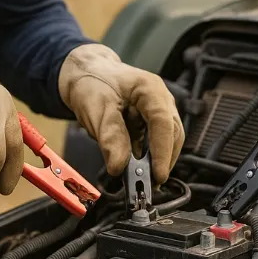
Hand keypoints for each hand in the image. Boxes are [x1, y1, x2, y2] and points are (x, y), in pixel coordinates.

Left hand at [58, 43, 184, 184]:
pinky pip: (153, 143)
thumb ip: (109, 137)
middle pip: (172, 134)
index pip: (163, 123)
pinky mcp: (149, 122)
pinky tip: (135, 168)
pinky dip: (146, 157)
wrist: (85, 73)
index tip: (157, 174)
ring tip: (140, 180)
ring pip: (165, 141)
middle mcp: (160, 99)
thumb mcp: (96, 108)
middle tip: (148, 185)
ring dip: (155, 161)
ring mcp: (157, 111)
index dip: (162, 151)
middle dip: (162, 161)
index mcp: (150, 89)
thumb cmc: (92, 81)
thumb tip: (119, 167)